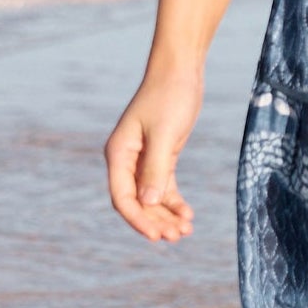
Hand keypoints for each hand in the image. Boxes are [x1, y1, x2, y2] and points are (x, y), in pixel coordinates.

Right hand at [105, 64, 201, 241]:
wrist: (181, 71)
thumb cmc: (169, 96)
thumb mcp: (164, 133)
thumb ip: (155, 168)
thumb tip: (147, 203)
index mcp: (119, 154)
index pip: (122, 197)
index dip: (138, 220)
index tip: (158, 236)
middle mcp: (126, 160)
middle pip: (137, 202)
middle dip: (156, 221)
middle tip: (178, 237)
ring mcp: (142, 159)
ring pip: (151, 198)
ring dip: (166, 215)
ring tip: (186, 231)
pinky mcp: (160, 156)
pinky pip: (163, 186)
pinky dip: (174, 201)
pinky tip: (188, 214)